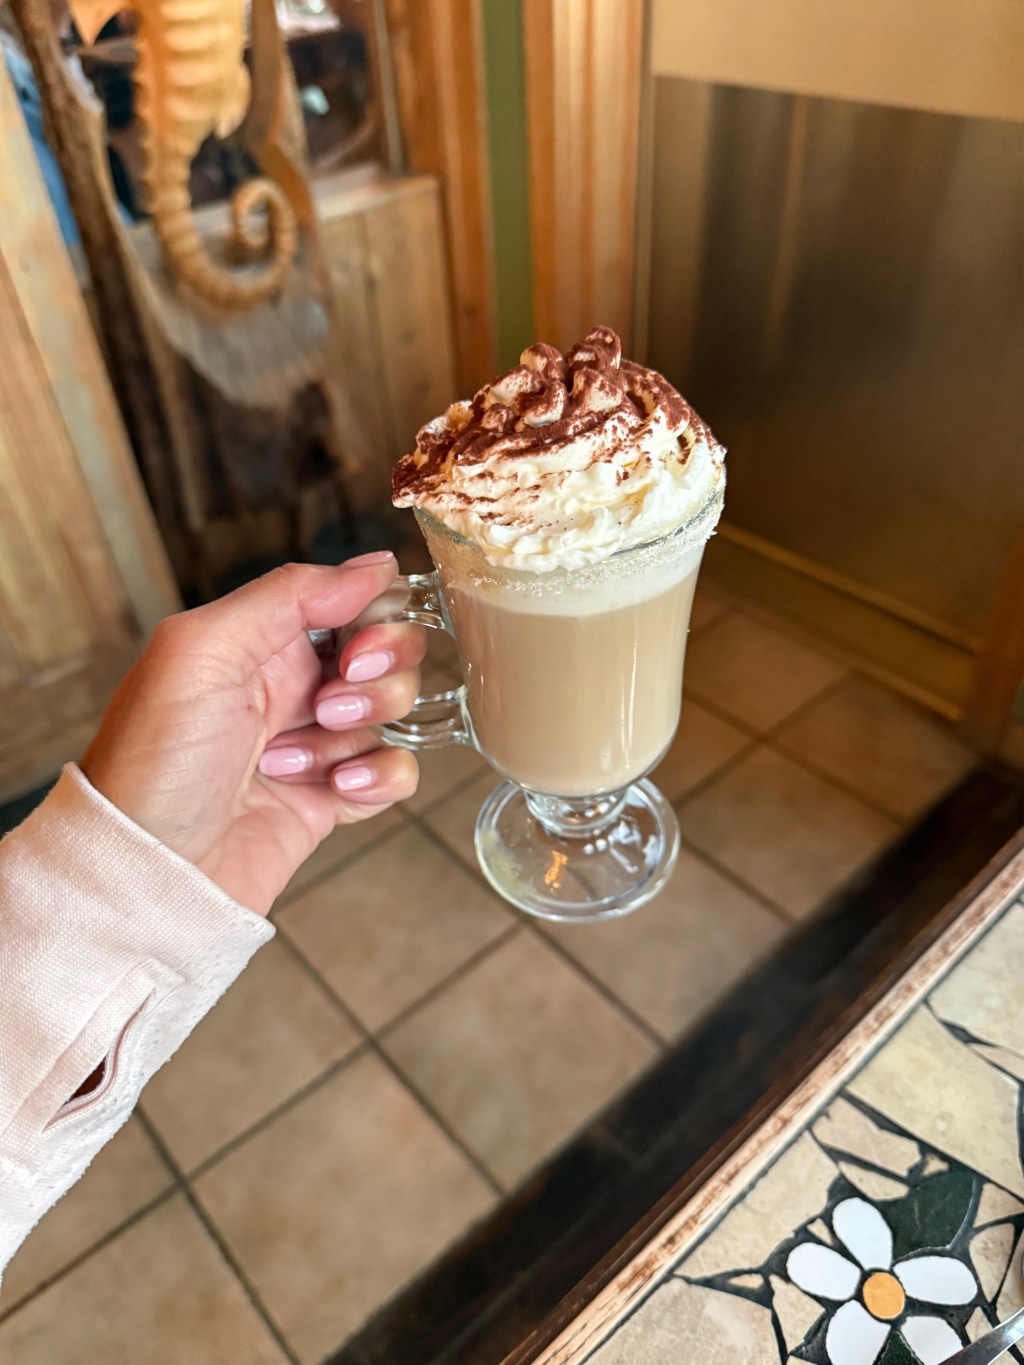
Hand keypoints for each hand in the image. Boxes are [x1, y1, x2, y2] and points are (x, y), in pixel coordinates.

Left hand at [81, 553, 423, 913]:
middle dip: (377, 677)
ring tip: (296, 760)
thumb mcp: (202, 651)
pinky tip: (334, 791)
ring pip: (394, 712)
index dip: (373, 619)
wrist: (147, 870)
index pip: (352, 600)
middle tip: (329, 704)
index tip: (355, 650)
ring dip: (360, 732)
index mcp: (259, 639)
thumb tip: (374, 565)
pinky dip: (379, 778)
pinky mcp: (330, 798)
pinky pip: (394, 771)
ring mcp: (314, 742)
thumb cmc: (153, 761)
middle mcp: (291, 684)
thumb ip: (289, 595)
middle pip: (386, 653)